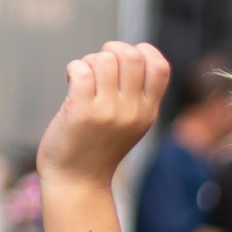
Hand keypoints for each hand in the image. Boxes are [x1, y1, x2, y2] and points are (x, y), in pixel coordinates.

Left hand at [38, 41, 170, 186]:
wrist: (77, 181)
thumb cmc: (98, 148)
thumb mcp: (131, 124)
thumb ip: (136, 95)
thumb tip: (128, 54)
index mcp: (148, 112)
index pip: (160, 67)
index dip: (142, 51)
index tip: (124, 60)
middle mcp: (132, 111)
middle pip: (131, 56)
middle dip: (112, 50)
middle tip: (99, 65)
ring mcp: (107, 111)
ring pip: (104, 60)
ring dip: (89, 61)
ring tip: (84, 77)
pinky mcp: (81, 111)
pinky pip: (81, 70)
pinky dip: (74, 68)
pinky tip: (71, 80)